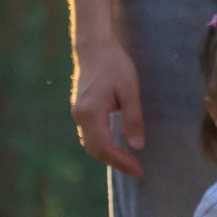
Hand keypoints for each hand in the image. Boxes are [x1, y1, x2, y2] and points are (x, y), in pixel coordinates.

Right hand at [72, 40, 145, 174]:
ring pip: (90, 144)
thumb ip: (133, 119)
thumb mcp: (130, 90)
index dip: (121, 161)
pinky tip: (117, 146)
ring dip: (108, 155)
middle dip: (116, 162)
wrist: (95, 47)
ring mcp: (77, 113)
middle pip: (95, 150)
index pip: (104, 147)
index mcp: (91, 112)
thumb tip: (137, 146)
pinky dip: (102, 145)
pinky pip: (89, 135)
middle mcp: (80, 115)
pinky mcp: (80, 110)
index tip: (138, 169)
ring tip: (128, 161)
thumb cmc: (114, 65)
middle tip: (136, 168)